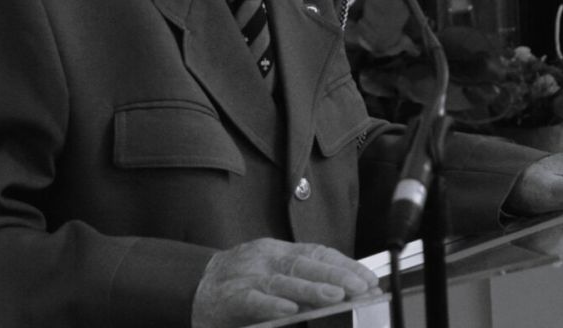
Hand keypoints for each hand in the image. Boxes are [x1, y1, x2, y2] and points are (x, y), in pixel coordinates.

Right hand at [191, 238, 378, 327]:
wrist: (193, 288)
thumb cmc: (240, 284)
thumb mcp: (273, 274)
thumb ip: (301, 281)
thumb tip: (342, 293)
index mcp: (278, 251)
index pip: (316, 253)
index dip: (344, 265)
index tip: (369, 278)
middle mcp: (264, 258)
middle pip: (303, 263)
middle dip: (335, 275)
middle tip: (361, 286)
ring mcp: (246, 275)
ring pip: (282, 281)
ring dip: (310, 289)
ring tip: (336, 296)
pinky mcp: (230, 297)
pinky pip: (253, 299)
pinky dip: (271, 304)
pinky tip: (289, 311)